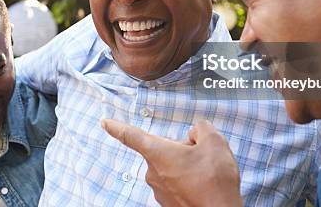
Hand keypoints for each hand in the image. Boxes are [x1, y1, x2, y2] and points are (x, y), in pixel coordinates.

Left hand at [102, 119, 241, 206]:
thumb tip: (196, 132)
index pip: (131, 136)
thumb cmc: (214, 181)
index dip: (117, 127)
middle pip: (163, 150)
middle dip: (181, 149)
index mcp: (158, 153)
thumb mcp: (214, 142)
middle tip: (202, 156)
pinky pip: (176, 184)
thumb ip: (201, 128)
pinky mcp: (168, 204)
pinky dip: (189, 181)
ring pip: (171, 167)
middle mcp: (153, 173)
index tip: (105, 122)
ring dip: (186, 166)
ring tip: (205, 175)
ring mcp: (160, 191)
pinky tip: (203, 186)